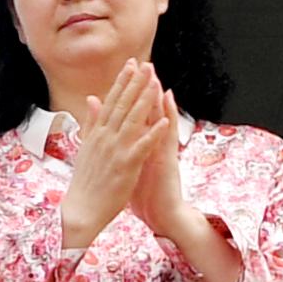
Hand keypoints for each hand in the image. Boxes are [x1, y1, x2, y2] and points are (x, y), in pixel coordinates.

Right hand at [63, 60, 172, 249]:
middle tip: (146, 63)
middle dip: (135, 83)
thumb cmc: (84, 182)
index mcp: (96, 133)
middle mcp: (105, 137)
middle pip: (123, 105)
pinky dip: (152, 133)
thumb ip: (91, 122)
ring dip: (145, 100)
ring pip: (133, 119)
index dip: (122, 81)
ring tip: (155, 82)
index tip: (131, 64)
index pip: (111, 101)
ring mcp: (115, 150)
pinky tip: (162, 121)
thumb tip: (91, 99)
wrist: (81, 210)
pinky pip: (142, 146)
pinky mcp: (126, 165)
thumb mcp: (85, 147)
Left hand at [107, 62, 199, 249]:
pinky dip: (168, 123)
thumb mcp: (130, 167)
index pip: (134, 115)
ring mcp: (162, 151)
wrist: (162, 216)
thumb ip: (123, 149)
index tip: (124, 76)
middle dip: (144, 89)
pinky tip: (168, 108)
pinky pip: (168, 140)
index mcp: (140, 145)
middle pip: (149, 112)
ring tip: (156, 78)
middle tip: (143, 66)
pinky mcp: (168, 162)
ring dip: (159, 99)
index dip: (129, 96)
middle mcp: (153, 144)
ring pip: (162, 121)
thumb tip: (114, 136)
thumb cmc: (146, 194)